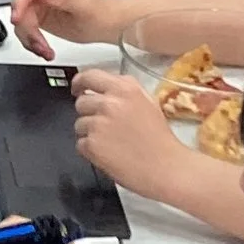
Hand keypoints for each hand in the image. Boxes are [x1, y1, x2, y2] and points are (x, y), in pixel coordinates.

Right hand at [10, 0, 125, 57]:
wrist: (106, 25)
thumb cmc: (99, 13)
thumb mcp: (83, 5)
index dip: (19, 3)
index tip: (17, 19)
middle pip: (20, 6)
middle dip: (26, 28)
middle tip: (37, 44)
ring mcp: (39, 2)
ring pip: (20, 21)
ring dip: (29, 39)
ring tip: (45, 50)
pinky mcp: (37, 16)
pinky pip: (24, 30)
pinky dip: (31, 42)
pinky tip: (44, 49)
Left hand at [71, 67, 189, 198]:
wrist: (165, 167)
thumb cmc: (160, 138)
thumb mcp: (148, 103)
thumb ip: (124, 92)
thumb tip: (104, 89)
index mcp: (125, 89)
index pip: (90, 76)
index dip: (80, 82)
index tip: (78, 89)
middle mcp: (109, 103)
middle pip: (81, 102)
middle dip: (89, 113)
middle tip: (105, 125)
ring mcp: (98, 124)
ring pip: (79, 124)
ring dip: (90, 132)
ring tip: (112, 141)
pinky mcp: (91, 145)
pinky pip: (80, 143)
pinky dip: (90, 150)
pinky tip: (109, 153)